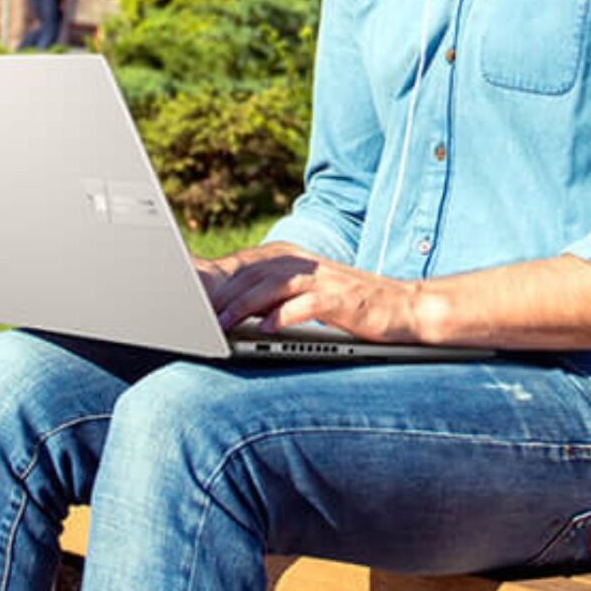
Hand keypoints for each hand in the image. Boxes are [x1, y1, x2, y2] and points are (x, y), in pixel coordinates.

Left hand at [195, 242, 425, 343]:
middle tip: (192, 315)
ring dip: (245, 304)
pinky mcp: (343, 298)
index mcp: (293, 260)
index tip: (184, 299)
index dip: (214, 282)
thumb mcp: (305, 299)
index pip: (245, 267)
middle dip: (222, 294)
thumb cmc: (351, 308)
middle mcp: (306, 264)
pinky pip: (307, 304)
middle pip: (253, 274)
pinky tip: (265, 329)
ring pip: (274, 285)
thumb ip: (271, 298)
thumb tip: (227, 311)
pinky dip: (284, 315)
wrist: (406, 308)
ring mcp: (325, 279)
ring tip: (221, 324)